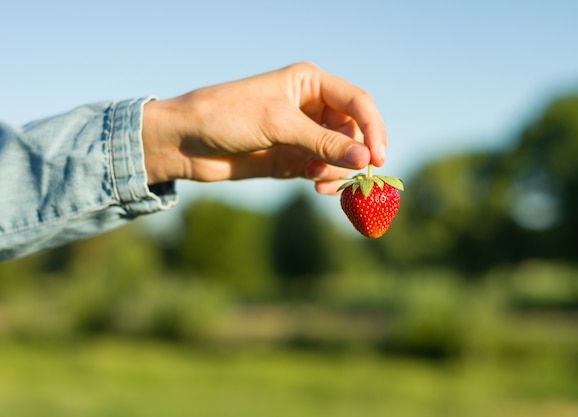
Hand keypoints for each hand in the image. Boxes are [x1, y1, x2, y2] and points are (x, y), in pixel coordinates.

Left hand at [142, 62, 385, 193]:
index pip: (357, 103)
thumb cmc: (227, 117)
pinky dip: (325, 180)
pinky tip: (315, 187)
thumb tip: (365, 160)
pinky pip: (322, 170)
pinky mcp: (292, 158)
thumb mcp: (277, 124)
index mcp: (310, 83)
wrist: (185, 142)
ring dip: (336, 171)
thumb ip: (322, 142)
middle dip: (352, 155)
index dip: (373, 129)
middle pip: (353, 132)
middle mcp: (311, 106)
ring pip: (340, 155)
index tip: (378, 159)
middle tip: (345, 176)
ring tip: (316, 180)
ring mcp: (302, 134)